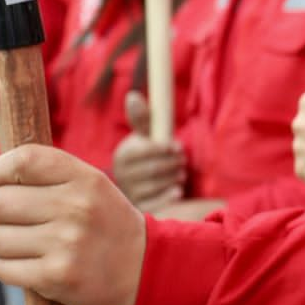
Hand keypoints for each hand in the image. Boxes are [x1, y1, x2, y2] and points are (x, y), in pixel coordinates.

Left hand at [0, 146, 145, 304]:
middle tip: (19, 220)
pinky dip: (12, 269)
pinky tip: (36, 265)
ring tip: (30, 245)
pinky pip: (3, 269)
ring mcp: (67, 244)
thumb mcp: (82, 186)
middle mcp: (76, 208)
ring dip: (4, 243)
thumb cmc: (103, 221)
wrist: (143, 267)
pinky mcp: (56, 277)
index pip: (24, 160)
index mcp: (85, 179)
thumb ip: (34, 170)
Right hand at [111, 90, 186, 210]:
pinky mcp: (138, 208)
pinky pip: (153, 205)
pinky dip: (167, 197)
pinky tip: (178, 191)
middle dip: (171, 164)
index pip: (143, 151)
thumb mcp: (145, 134)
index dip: (162, 149)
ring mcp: (129, 193)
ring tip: (181, 174)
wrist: (140, 182)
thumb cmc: (146, 152)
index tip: (178, 147)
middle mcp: (121, 175)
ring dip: (172, 178)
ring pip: (154, 186)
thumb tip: (133, 96)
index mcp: (124, 154)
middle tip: (183, 161)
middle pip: (151, 169)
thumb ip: (142, 118)